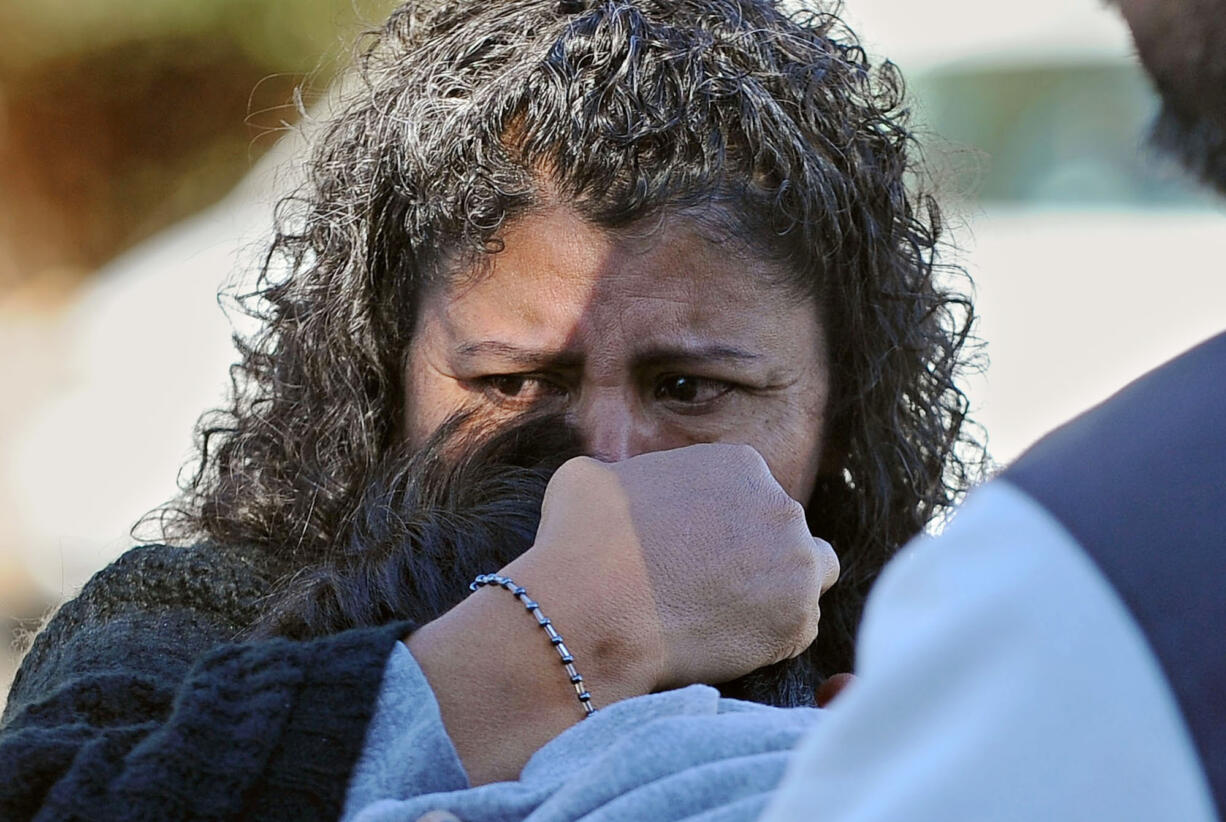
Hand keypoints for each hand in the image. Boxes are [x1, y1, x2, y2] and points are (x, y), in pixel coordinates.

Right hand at [506, 443, 839, 694]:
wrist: (586, 608)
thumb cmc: (580, 539)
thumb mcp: (594, 474)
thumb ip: (631, 475)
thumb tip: (620, 487)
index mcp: (740, 465)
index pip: (753, 496)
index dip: (727, 528)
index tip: (699, 555)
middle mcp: (780, 506)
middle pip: (785, 535)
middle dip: (758, 558)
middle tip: (713, 589)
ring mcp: (796, 563)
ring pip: (806, 579)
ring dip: (778, 594)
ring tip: (727, 618)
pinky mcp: (797, 621)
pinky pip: (797, 631)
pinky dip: (769, 640)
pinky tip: (724, 643)